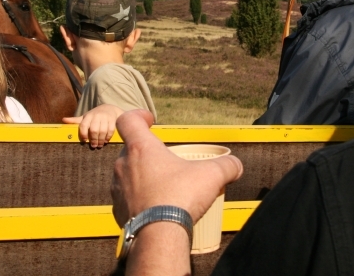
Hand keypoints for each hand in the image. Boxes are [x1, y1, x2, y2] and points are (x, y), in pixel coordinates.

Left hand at [62, 104, 123, 147]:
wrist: (109, 108)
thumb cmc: (94, 115)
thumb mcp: (85, 117)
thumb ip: (75, 120)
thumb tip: (63, 120)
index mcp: (88, 116)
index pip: (83, 125)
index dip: (83, 134)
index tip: (84, 140)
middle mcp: (96, 116)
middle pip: (94, 130)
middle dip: (94, 139)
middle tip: (93, 146)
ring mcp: (105, 118)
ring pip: (103, 131)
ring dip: (101, 140)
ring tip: (100, 145)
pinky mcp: (112, 120)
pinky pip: (110, 130)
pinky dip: (108, 137)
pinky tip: (106, 141)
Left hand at [111, 110, 243, 226]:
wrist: (158, 237)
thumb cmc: (180, 198)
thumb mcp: (212, 176)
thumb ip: (226, 166)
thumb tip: (236, 165)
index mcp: (140, 148)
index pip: (127, 120)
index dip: (138, 116)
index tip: (151, 121)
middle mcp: (123, 165)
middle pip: (130, 149)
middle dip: (147, 152)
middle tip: (166, 160)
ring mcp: (118, 189)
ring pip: (128, 175)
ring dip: (143, 177)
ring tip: (164, 187)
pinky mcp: (118, 211)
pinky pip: (128, 199)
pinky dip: (140, 199)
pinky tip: (157, 208)